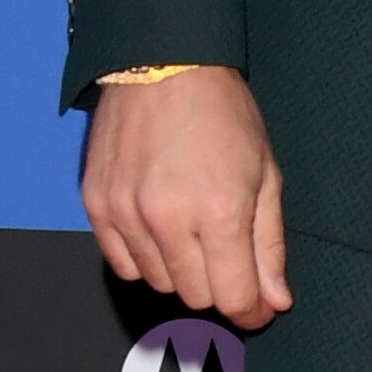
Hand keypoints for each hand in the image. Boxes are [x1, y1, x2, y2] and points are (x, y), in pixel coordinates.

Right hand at [80, 66, 289, 328]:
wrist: (163, 63)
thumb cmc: (223, 115)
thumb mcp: (265, 174)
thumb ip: (268, 245)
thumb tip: (274, 301)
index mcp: (219, 212)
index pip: (232, 298)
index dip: (251, 309)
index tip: (257, 304)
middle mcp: (168, 220)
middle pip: (195, 296)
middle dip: (218, 284)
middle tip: (226, 251)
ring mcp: (126, 214)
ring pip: (157, 283)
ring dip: (180, 269)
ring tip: (191, 227)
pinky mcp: (96, 206)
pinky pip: (121, 264)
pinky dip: (143, 257)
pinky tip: (158, 227)